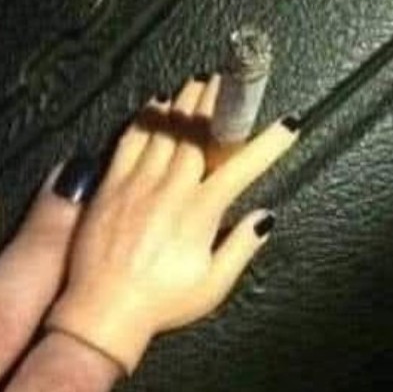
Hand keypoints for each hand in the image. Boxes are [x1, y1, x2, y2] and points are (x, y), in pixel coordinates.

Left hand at [48, 76, 299, 370]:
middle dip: (217, 104)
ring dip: (183, 104)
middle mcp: (170, 191)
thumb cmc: (160, 303)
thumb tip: (265, 217)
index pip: (241, 167)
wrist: (105, 310)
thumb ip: (241, 246)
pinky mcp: (110, 187)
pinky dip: (144, 119)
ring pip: (165, 132)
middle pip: (198, 136)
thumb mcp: (213, 284)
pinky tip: (153, 105)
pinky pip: (129, 141)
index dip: (267, 144)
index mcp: (200, 213)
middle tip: (227, 81)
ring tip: (196, 83)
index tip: (287, 125)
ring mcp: (137, 185)